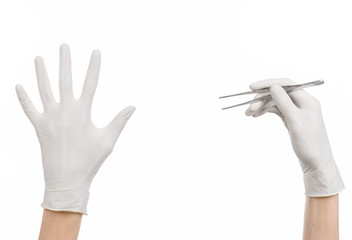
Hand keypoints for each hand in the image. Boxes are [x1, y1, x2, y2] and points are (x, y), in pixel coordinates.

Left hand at [16, 44, 135, 213]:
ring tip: (39, 58)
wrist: (67, 180)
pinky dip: (23, 98)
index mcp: (83, 112)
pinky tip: (18, 86)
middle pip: (64, 80)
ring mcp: (50, 118)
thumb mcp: (108, 140)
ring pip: (44, 90)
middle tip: (64, 45)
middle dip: (65, 61)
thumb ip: (119, 121)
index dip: (94, 66)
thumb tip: (132, 106)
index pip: (90, 83)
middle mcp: (65, 111)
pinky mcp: (39, 127)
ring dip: (41, 73)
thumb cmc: (90, 161)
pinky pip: (29, 109)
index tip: (95, 51)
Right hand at [245, 78, 343, 196]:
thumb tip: (273, 87)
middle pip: (278, 93)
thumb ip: (284, 103)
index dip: (268, 83)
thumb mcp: (296, 122)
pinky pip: (276, 110)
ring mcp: (296, 111)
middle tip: (248, 110)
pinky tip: (256, 115)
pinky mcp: (291, 119)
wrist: (316, 163)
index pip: (285, 84)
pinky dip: (265, 111)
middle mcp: (302, 103)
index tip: (251, 88)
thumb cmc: (309, 144)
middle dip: (262, 99)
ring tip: (248, 114)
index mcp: (307, 100)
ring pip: (275, 102)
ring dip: (261, 106)